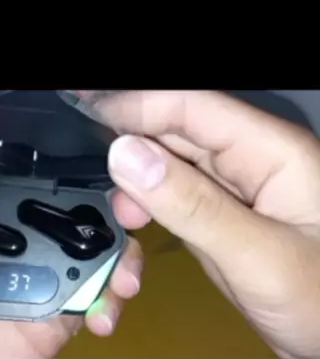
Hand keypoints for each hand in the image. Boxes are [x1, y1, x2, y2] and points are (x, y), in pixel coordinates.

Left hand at [0, 104, 142, 358]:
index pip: (18, 181)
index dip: (53, 166)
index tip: (92, 153)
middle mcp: (7, 247)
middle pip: (66, 214)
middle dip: (106, 206)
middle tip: (129, 206)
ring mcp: (35, 283)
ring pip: (91, 252)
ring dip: (120, 253)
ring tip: (125, 272)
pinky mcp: (55, 320)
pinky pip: (93, 300)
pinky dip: (111, 301)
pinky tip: (105, 310)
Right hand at [78, 90, 319, 358]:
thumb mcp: (255, 254)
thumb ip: (190, 204)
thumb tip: (127, 156)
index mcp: (272, 153)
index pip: (192, 107)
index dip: (136, 104)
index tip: (85, 109)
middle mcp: (253, 161)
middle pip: (178, 130)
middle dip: (131, 143)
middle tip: (92, 165)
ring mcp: (238, 190)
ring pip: (172, 163)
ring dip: (138, 180)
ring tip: (124, 213)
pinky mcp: (225, 217)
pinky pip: (178, 195)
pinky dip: (151, 205)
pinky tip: (136, 219)